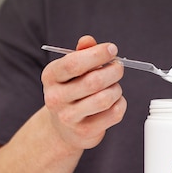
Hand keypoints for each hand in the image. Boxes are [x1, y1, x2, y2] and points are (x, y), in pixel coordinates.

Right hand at [41, 35, 126, 150]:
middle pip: (94, 82)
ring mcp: (69, 117)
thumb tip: (88, 41)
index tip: (112, 49)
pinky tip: (115, 101)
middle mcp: (55, 98)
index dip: (97, 54)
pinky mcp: (85, 131)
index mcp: (50, 76)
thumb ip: (81, 53)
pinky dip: (120, 104)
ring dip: (117, 89)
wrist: (63, 127)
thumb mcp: (71, 70)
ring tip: (114, 86)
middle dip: (113, 71)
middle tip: (118, 68)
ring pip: (105, 98)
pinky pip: (114, 114)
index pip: (74, 63)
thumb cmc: (71, 91)